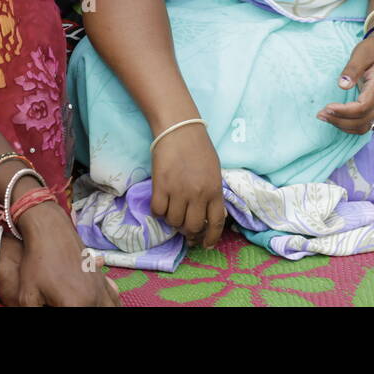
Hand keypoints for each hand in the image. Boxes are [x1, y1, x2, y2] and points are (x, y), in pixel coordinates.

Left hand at [0, 203, 119, 305]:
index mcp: (76, 305)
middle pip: (99, 312)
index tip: (54, 306)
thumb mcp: (27, 295)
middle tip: (72, 312)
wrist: (50, 231)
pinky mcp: (102, 277)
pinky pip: (115, 296)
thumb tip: (38, 317)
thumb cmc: (36, 262)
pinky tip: (107, 304)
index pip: (79, 319)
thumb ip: (33, 311)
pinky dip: (114, 302)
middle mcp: (93, 298)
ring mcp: (101, 287)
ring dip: (104, 308)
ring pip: (112, 306)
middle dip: (87, 312)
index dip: (60, 311)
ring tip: (95, 307)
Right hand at [150, 122, 224, 247]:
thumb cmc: (199, 147)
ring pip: (173, 221)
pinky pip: (158, 211)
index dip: (211, 237)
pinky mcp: (160, 186)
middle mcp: (198, 194)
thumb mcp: (214, 171)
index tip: (206, 244)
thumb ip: (212, 192)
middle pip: (192, 227)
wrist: (179, 129)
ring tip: (173, 210)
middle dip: (188, 231)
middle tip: (184, 228)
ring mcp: (178, 190)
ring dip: (172, 220)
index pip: (215, 222)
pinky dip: (159, 211)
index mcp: (214, 189)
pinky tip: (161, 202)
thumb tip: (208, 215)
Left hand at [318, 29, 373, 133]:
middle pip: (363, 121)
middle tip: (321, 114)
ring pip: (364, 126)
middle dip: (340, 121)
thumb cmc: (373, 51)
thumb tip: (342, 85)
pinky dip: (349, 125)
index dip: (344, 111)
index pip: (362, 108)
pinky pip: (364, 124)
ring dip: (344, 125)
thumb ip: (352, 69)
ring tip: (325, 117)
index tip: (327, 107)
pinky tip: (336, 118)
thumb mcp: (362, 53)